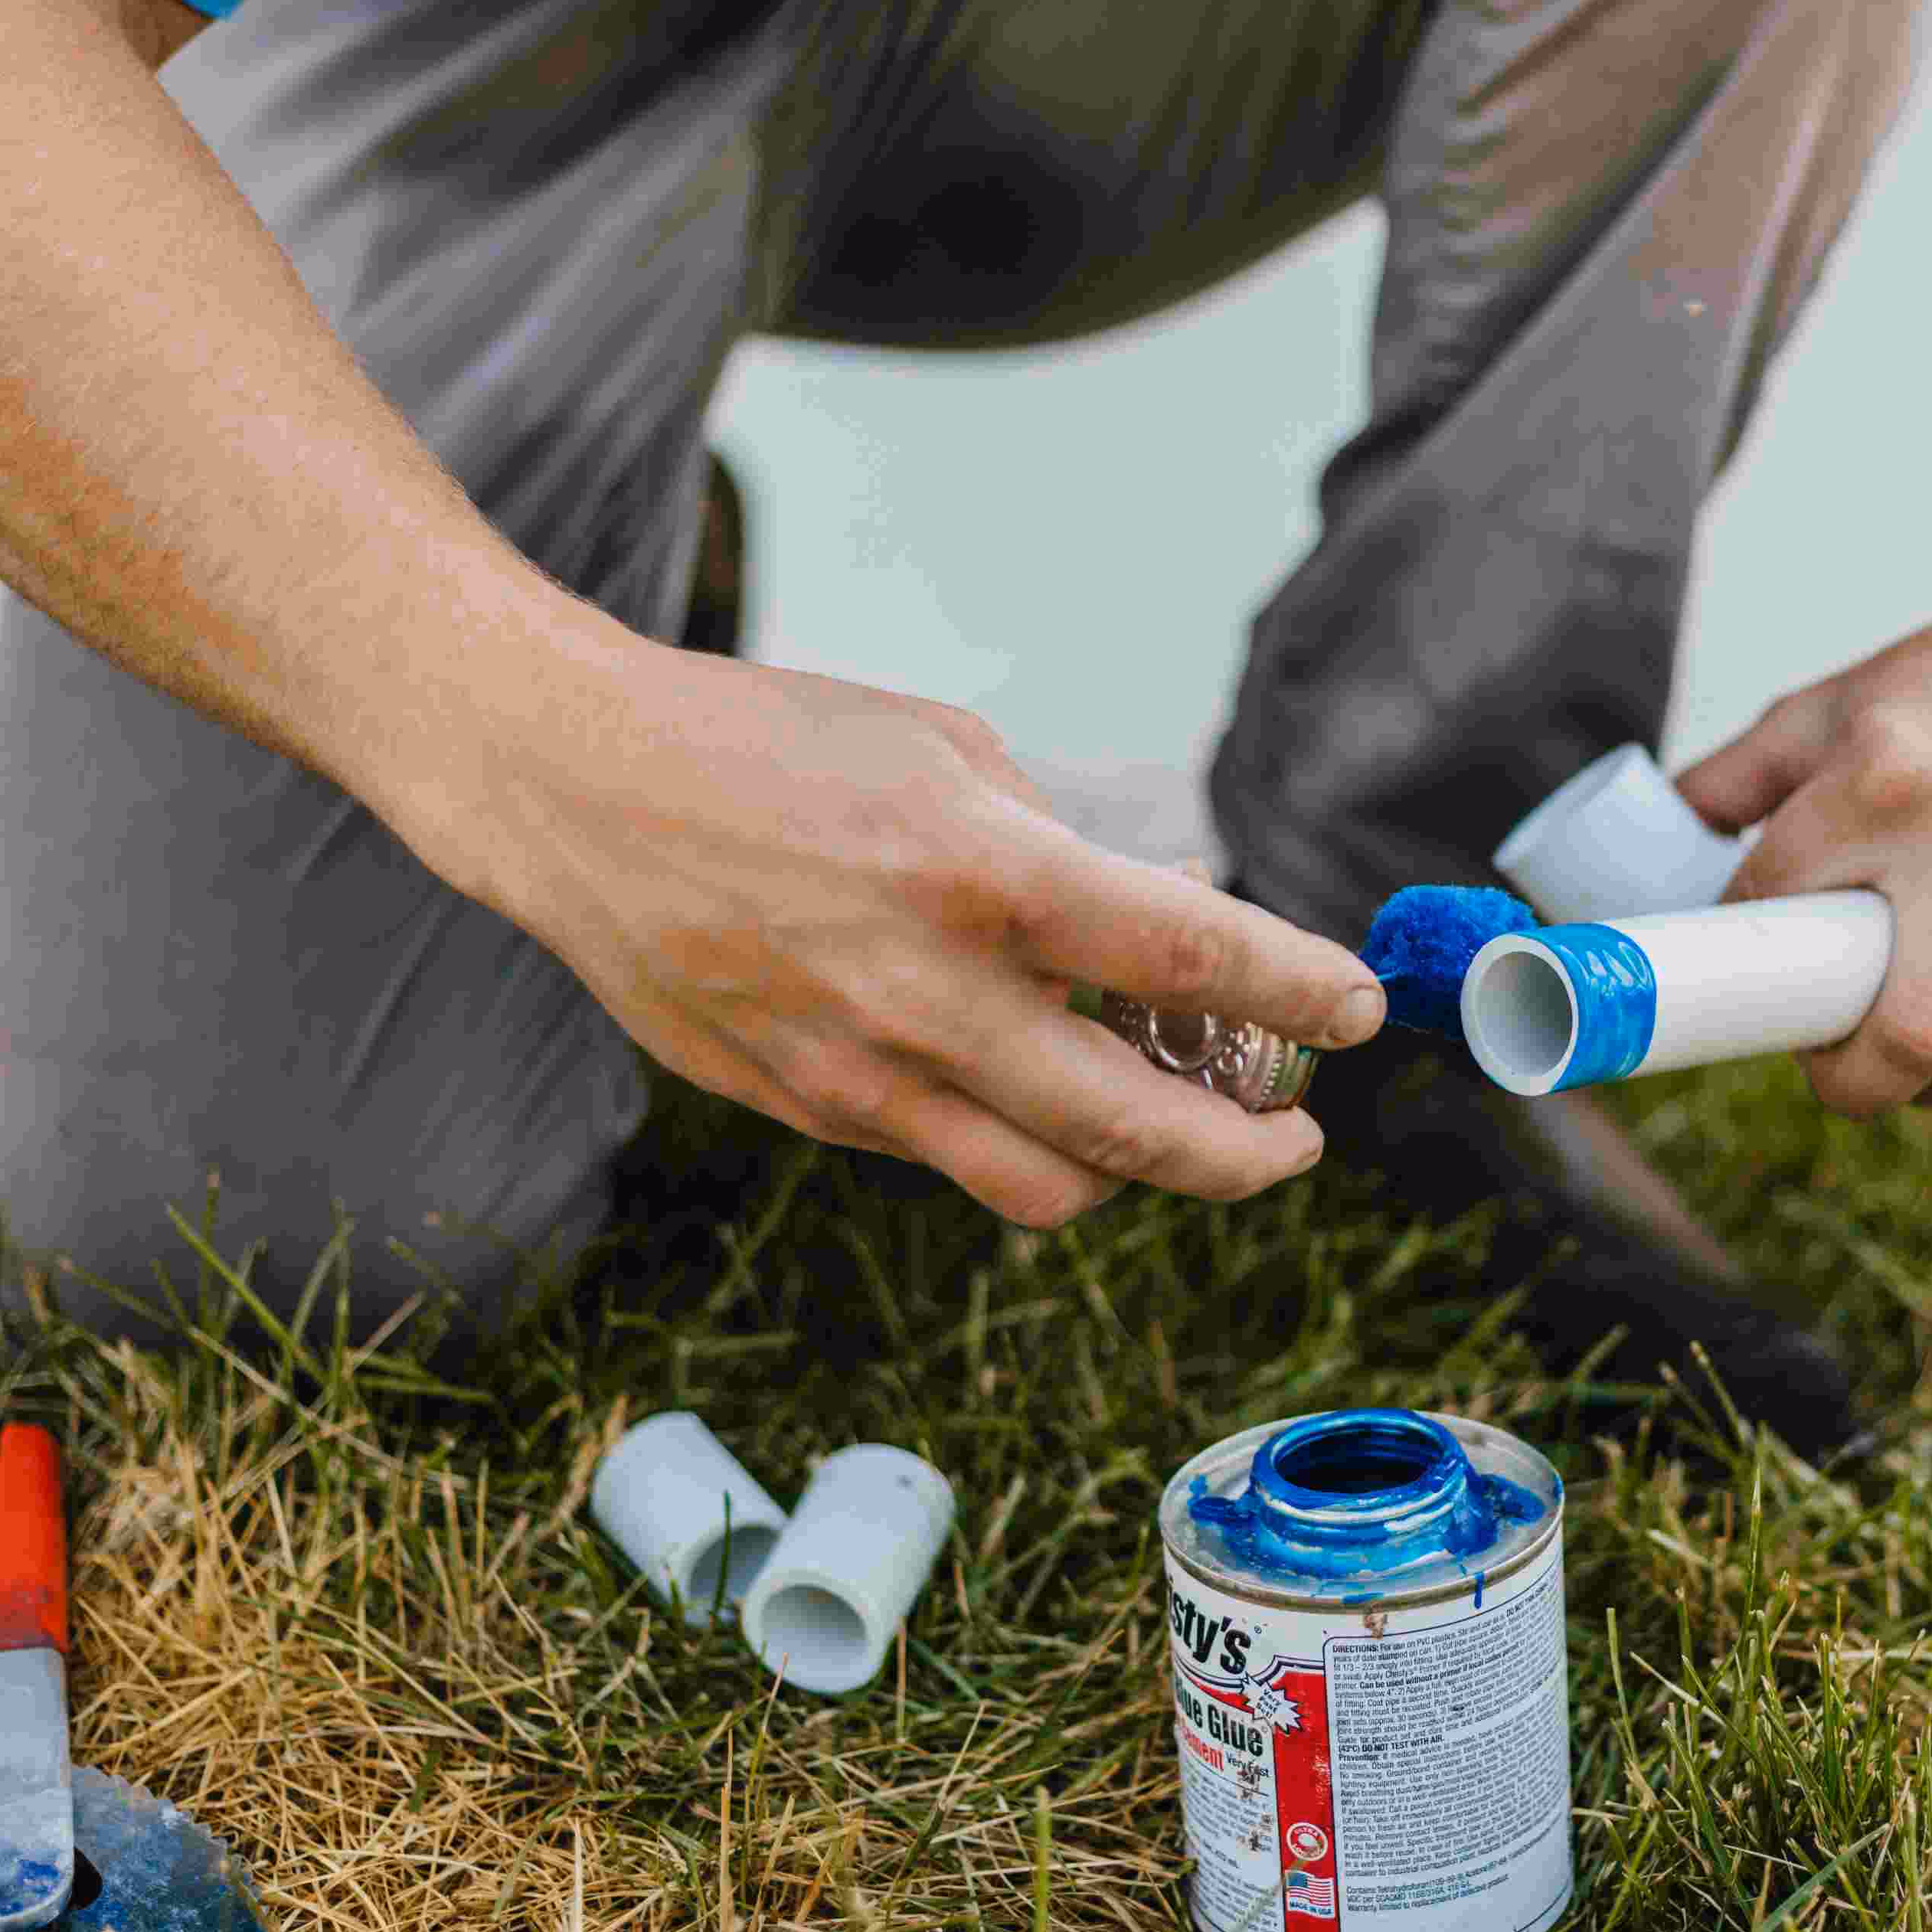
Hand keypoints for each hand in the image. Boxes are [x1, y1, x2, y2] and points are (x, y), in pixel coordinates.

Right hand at [423, 634, 1383, 1226]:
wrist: (576, 791)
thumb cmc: (771, 744)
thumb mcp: (947, 751)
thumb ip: (1061, 849)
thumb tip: (1160, 922)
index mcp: (978, 872)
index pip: (1185, 956)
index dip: (1295, 994)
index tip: (1356, 1012)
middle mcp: (927, 995)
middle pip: (1139, 1133)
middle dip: (1249, 1154)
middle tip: (1293, 1137)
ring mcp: (861, 1075)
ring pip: (1051, 1188)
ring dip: (1142, 1175)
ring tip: (1181, 1128)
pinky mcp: (809, 1113)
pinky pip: (952, 1159)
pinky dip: (1024, 1139)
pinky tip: (1042, 1088)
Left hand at [1673, 565, 1931, 1117]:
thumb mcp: (1832, 704)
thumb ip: (1735, 774)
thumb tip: (1662, 838)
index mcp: (1880, 787)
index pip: (1778, 915)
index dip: (1751, 958)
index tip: (1756, 969)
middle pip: (1908, 1033)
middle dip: (1852, 1083)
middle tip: (1831, 1066)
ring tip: (1904, 1052)